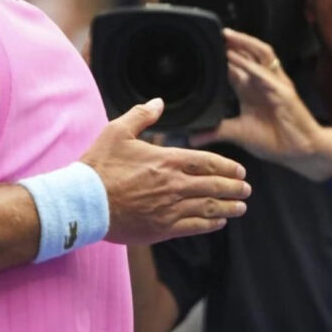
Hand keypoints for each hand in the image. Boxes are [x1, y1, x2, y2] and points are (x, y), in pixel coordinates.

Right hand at [84, 99, 250, 244]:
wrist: (84, 201)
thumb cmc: (99, 166)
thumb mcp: (117, 131)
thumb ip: (141, 115)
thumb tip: (158, 102)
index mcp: (166, 160)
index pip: (207, 163)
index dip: (227, 167)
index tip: (240, 170)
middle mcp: (173, 185)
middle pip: (214, 186)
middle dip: (234, 187)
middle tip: (246, 189)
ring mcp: (169, 209)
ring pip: (208, 208)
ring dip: (228, 207)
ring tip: (240, 207)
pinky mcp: (162, 228)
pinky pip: (194, 226)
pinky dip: (210, 224)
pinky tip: (218, 223)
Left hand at [191, 29, 331, 181]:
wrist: (300, 151)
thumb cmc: (274, 140)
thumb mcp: (239, 134)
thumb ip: (216, 132)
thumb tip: (193, 137)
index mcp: (251, 88)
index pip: (235, 64)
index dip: (222, 53)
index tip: (204, 45)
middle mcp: (263, 81)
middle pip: (249, 52)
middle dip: (233, 41)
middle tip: (213, 32)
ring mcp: (275, 85)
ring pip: (261, 54)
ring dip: (245, 43)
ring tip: (227, 36)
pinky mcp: (284, 93)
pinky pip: (266, 75)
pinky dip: (252, 66)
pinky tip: (239, 60)